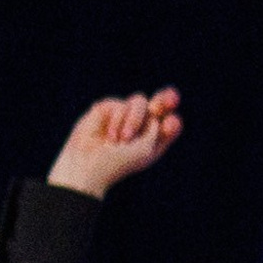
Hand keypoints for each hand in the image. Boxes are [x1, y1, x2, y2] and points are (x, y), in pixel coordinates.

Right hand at [47, 88, 179, 196]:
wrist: (90, 163)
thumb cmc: (120, 162)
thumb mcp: (145, 149)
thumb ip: (156, 130)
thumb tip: (155, 111)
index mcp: (156, 136)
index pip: (170, 122)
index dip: (172, 121)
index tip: (170, 123)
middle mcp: (143, 123)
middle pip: (160, 102)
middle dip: (166, 99)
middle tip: (171, 99)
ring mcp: (125, 114)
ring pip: (139, 101)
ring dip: (133, 121)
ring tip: (123, 140)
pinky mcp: (108, 108)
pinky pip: (120, 105)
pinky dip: (117, 122)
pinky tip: (110, 137)